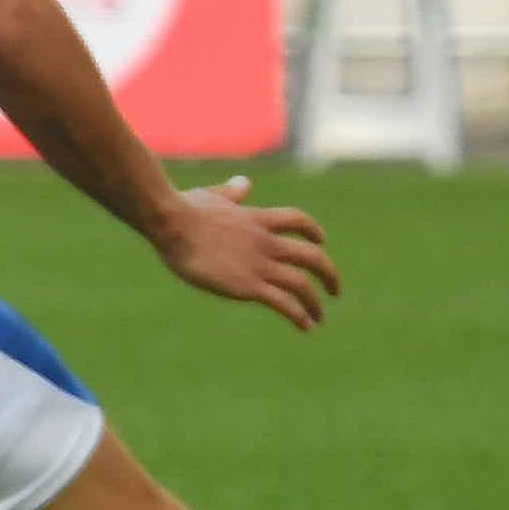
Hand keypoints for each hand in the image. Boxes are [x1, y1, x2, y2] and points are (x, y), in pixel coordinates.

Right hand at [155, 177, 340, 328]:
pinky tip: (306, 326)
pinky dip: (299, 315)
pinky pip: (284, 303)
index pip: (297, 220)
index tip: (321, 240)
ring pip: (302, 284)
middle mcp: (266, 242)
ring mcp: (259, 264)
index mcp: (258, 219)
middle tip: (335, 289)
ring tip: (318, 317)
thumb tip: (244, 183)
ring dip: (315, 302)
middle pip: (312, 256)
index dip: (313, 230)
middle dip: (329, 274)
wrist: (173, 223)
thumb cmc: (184, 209)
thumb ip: (232, 193)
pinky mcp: (248, 286)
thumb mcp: (213, 196)